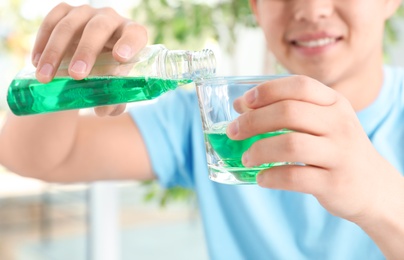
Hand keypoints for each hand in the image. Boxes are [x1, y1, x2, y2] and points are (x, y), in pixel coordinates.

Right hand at [32, 3, 147, 115]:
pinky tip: (37, 63)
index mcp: (131, 36)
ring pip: (70, 26)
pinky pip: (51, 21)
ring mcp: (87, 13)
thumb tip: (104, 109)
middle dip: (86, 51)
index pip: (135, 35)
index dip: (129, 44)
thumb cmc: (107, 76)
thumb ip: (113, 101)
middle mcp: (111, 20)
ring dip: (56, 52)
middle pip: (99, 29)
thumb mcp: (114, 88)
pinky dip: (42, 42)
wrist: (87, 62)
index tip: (120, 58)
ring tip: (46, 77)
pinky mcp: (65, 11)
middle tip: (77, 75)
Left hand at [226, 75, 403, 222]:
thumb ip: (287, 110)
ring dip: (259, 151)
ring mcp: (339, 154)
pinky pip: (295, 177)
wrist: (371, 186)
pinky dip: (271, 177)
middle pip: (289, 113)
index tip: (243, 102)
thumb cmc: (335, 148)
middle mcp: (339, 124)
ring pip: (291, 145)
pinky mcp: (334, 183)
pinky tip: (261, 178)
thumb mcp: (322, 122)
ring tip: (246, 158)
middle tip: (233, 132)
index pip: (299, 86)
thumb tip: (240, 105)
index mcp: (334, 103)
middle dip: (253, 121)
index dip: (267, 91)